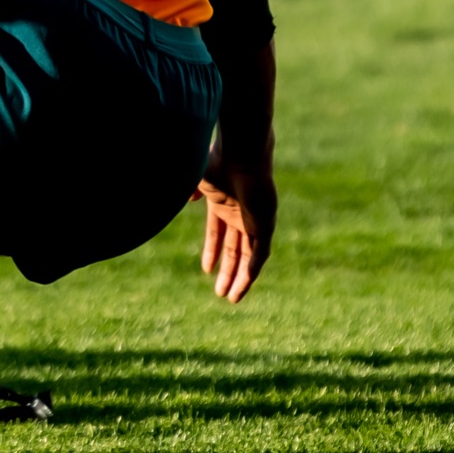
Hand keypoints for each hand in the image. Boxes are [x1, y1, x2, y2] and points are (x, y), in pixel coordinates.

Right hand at [192, 148, 275, 303]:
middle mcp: (240, 214)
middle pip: (235, 250)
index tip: (206, 270)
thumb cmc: (215, 161)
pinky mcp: (266, 224)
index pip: (218, 234)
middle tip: (221, 294)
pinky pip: (261, 252)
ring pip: (249, 256)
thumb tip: (187, 199)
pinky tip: (246, 283)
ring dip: (240, 278)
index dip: (212, 252)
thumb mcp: (195, 178)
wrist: (241, 154)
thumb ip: (190, 190)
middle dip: (228, 272)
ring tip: (231, 299)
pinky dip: (253, 268)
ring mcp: (254, 220)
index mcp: (222, 203)